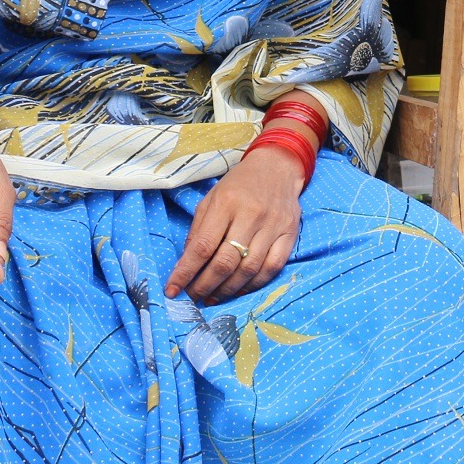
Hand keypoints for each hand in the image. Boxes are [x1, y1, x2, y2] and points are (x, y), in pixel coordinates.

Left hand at [166, 144, 302, 304]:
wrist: (277, 167)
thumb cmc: (239, 184)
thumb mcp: (211, 198)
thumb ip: (198, 230)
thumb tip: (186, 265)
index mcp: (226, 203)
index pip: (202, 246)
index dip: (186, 272)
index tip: (172, 290)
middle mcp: (251, 215)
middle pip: (225, 262)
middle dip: (205, 285)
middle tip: (193, 297)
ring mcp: (273, 226)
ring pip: (249, 269)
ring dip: (228, 290)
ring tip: (213, 297)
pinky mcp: (290, 234)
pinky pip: (272, 268)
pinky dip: (254, 285)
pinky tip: (240, 289)